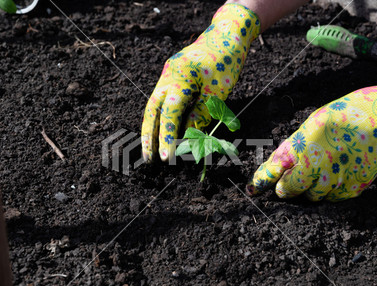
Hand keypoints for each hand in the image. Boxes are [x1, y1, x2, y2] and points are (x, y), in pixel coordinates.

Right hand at [141, 4, 259, 161]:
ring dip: (153, 128)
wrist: (228, 35)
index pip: (169, 113)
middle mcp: (168, 75)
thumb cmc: (226, 62)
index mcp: (179, 77)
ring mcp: (168, 75)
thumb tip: (187, 137)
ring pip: (155, 106)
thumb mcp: (217, 92)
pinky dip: (163, 117)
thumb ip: (201, 114)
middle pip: (151, 110)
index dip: (167, 136)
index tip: (165, 158)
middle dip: (149, 136)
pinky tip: (164, 131)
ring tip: (154, 150)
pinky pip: (164, 100)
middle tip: (148, 159)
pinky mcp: (173, 77)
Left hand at [247, 72, 376, 200]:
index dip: (260, 182)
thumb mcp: (312, 124)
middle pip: (288, 191)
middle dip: (285, 188)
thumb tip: (277, 167)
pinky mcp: (352, 189)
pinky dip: (329, 191)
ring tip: (322, 170)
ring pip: (310, 197)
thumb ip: (293, 146)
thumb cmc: (345, 115)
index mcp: (302, 145)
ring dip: (309, 189)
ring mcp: (335, 179)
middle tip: (289, 182)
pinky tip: (337, 174)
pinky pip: (331, 199)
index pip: (273, 170)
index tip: (252, 189)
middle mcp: (316, 165)